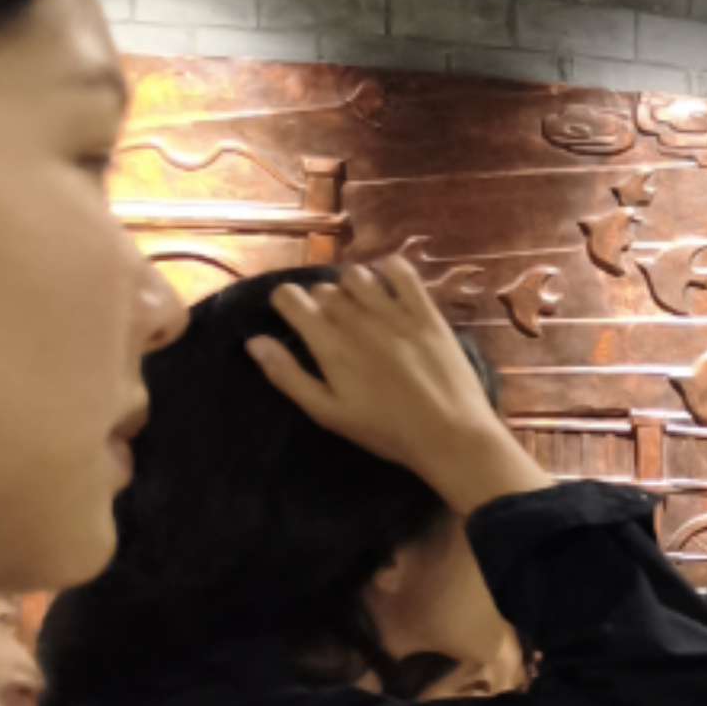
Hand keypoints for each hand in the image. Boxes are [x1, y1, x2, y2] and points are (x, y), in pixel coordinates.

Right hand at [247, 261, 549, 513]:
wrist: (452, 436)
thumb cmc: (386, 431)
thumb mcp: (328, 412)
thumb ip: (288, 375)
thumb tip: (254, 341)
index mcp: (329, 345)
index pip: (290, 298)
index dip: (285, 301)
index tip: (292, 314)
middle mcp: (359, 321)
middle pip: (324, 290)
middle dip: (319, 302)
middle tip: (331, 325)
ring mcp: (396, 314)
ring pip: (357, 276)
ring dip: (350, 285)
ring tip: (358, 306)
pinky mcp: (428, 313)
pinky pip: (402, 272)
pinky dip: (388, 269)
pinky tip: (386, 285)